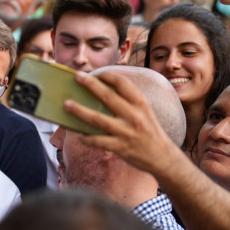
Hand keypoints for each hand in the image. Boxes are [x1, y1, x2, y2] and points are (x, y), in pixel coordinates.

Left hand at [63, 71, 180, 175]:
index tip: (95, 72)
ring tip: (67, 105)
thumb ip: (127, 102)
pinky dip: (86, 138)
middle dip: (91, 85)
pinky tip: (78, 134)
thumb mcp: (144, 112)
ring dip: (80, 111)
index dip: (108, 75)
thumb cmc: (149, 131)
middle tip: (77, 77)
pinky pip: (98, 141)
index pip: (123, 83)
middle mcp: (134, 116)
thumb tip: (101, 92)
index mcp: (140, 104)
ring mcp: (126, 132)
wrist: (163, 157)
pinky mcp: (121, 147)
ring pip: (98, 119)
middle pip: (108, 97)